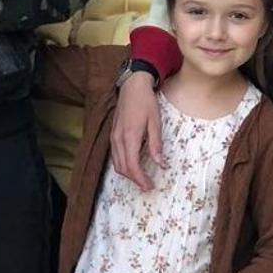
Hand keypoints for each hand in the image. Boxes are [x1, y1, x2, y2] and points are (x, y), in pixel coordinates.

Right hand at [109, 71, 163, 191]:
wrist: (132, 86)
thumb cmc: (145, 102)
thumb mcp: (155, 122)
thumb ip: (156, 144)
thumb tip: (160, 163)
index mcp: (129, 136)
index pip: (132, 166)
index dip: (140, 179)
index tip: (149, 186)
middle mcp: (118, 139)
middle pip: (123, 168)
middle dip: (135, 180)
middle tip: (147, 186)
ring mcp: (113, 137)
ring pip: (117, 164)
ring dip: (128, 174)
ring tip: (141, 178)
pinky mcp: (113, 135)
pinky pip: (115, 156)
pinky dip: (123, 165)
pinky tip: (133, 165)